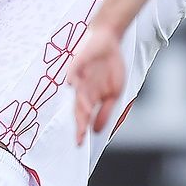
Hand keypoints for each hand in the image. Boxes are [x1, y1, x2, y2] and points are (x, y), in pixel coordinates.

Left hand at [69, 27, 126, 143]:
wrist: (109, 41)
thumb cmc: (110, 67)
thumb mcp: (113, 93)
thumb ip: (105, 111)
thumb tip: (97, 130)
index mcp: (89, 97)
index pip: (83, 116)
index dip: (81, 129)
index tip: (80, 144)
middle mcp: (82, 89)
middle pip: (78, 107)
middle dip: (79, 121)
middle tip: (78, 136)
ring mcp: (79, 76)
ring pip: (78, 93)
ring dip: (81, 104)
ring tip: (85, 115)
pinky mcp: (77, 62)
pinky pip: (73, 71)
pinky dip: (72, 77)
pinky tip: (72, 85)